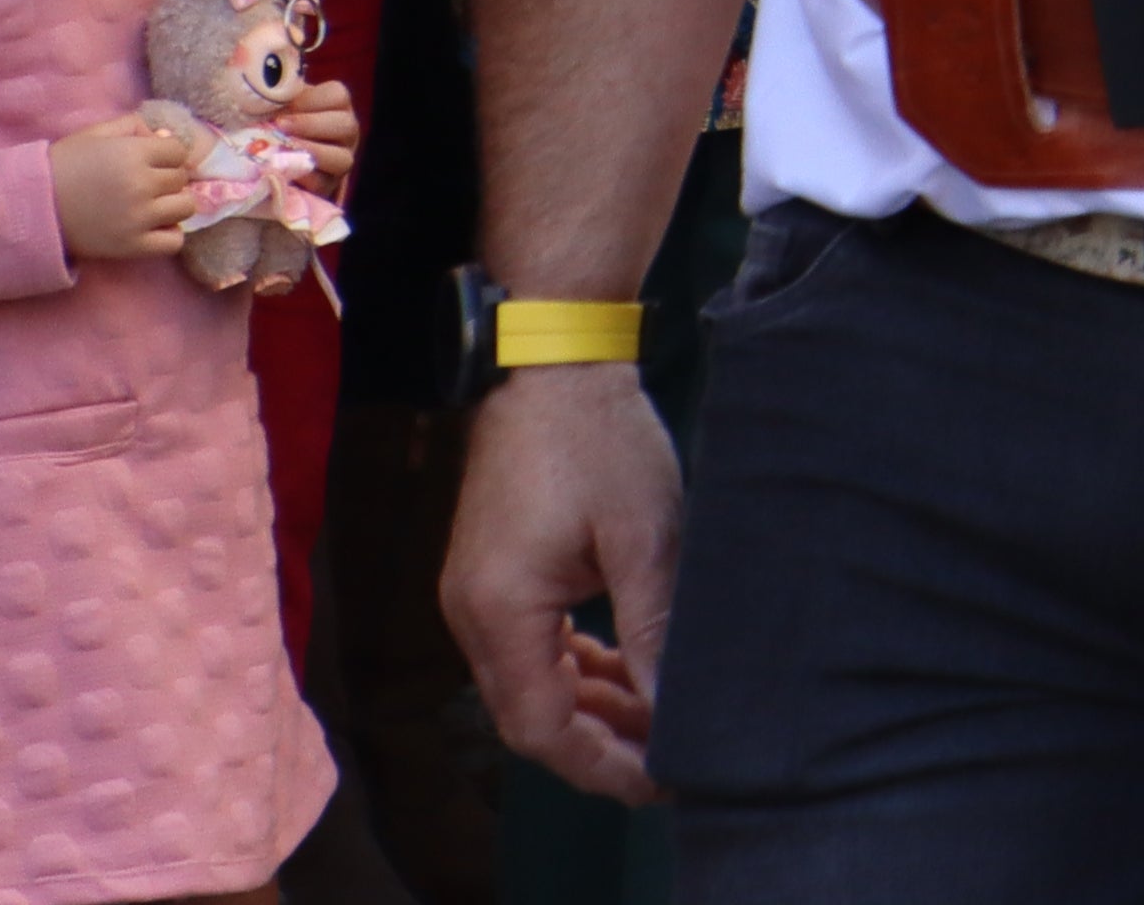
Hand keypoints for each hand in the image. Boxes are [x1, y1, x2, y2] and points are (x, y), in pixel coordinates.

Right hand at [50, 116, 198, 262]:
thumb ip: (133, 127)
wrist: (32, 209)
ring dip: (172, 204)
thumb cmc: (63, 166)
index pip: (178, 151)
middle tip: (143, 183)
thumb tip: (167, 139)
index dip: (164, 154)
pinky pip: (174, 241)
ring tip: (151, 204)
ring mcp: (138, 218)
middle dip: (166, 178)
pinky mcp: (132, 246)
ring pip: (185, 207)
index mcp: (132, 154)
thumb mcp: (95, 134)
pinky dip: (169, 234)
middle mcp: (141, 185)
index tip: (147, 161)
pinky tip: (152, 226)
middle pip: (181, 179)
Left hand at [274, 78, 361, 201]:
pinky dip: (303, 176)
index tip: (287, 105)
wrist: (274, 160)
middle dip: (311, 125)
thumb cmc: (277, 126)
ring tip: (284, 148)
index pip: (338, 96)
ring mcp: (341, 160)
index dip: (313, 99)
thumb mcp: (281, 106)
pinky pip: (323, 182)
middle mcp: (346, 133)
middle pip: (345, 125)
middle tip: (281, 126)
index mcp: (336, 107)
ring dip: (311, 152)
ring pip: (342, 158)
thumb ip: (278, 98)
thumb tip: (264, 90)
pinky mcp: (328, 185)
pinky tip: (283, 169)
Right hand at [445, 362, 674, 801]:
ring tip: (660, 719)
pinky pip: (529, 647)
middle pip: (529, 715)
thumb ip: (653, 631)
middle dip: (600, 745)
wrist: (554, 363)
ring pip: (530, 684)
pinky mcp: (492, 575)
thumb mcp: (645, 539)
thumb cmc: (601, 441)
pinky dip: (574, 668)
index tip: (660, 779)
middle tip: (670, 759)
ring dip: (590, 707)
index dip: (600, 764)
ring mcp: (475, 594)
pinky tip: (624, 671)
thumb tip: (672, 705)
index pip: (540, 728)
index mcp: (499, 611)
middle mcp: (471, 614)